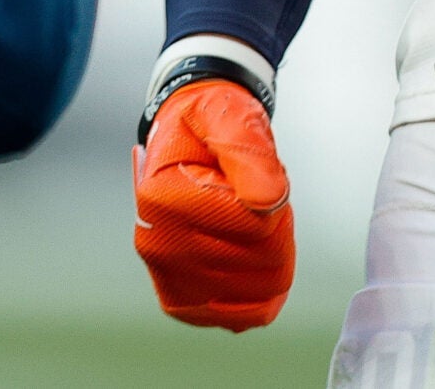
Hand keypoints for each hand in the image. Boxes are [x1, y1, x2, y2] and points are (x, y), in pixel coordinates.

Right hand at [131, 80, 293, 330]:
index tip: (261, 179)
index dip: (276, 203)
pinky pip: (242, 315)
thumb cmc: (211, 124)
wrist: (188, 136)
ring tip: (251, 223)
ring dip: (273, 256)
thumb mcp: (231, 118)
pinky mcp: (180, 298)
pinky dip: (263, 293)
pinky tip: (256, 263)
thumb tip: (269, 201)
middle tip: (258, 199)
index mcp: (164, 199)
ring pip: (260, 291)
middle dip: (277, 229)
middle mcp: (157, 243)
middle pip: (262, 262)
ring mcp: (167, 274)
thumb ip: (251, 153)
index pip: (257, 227)